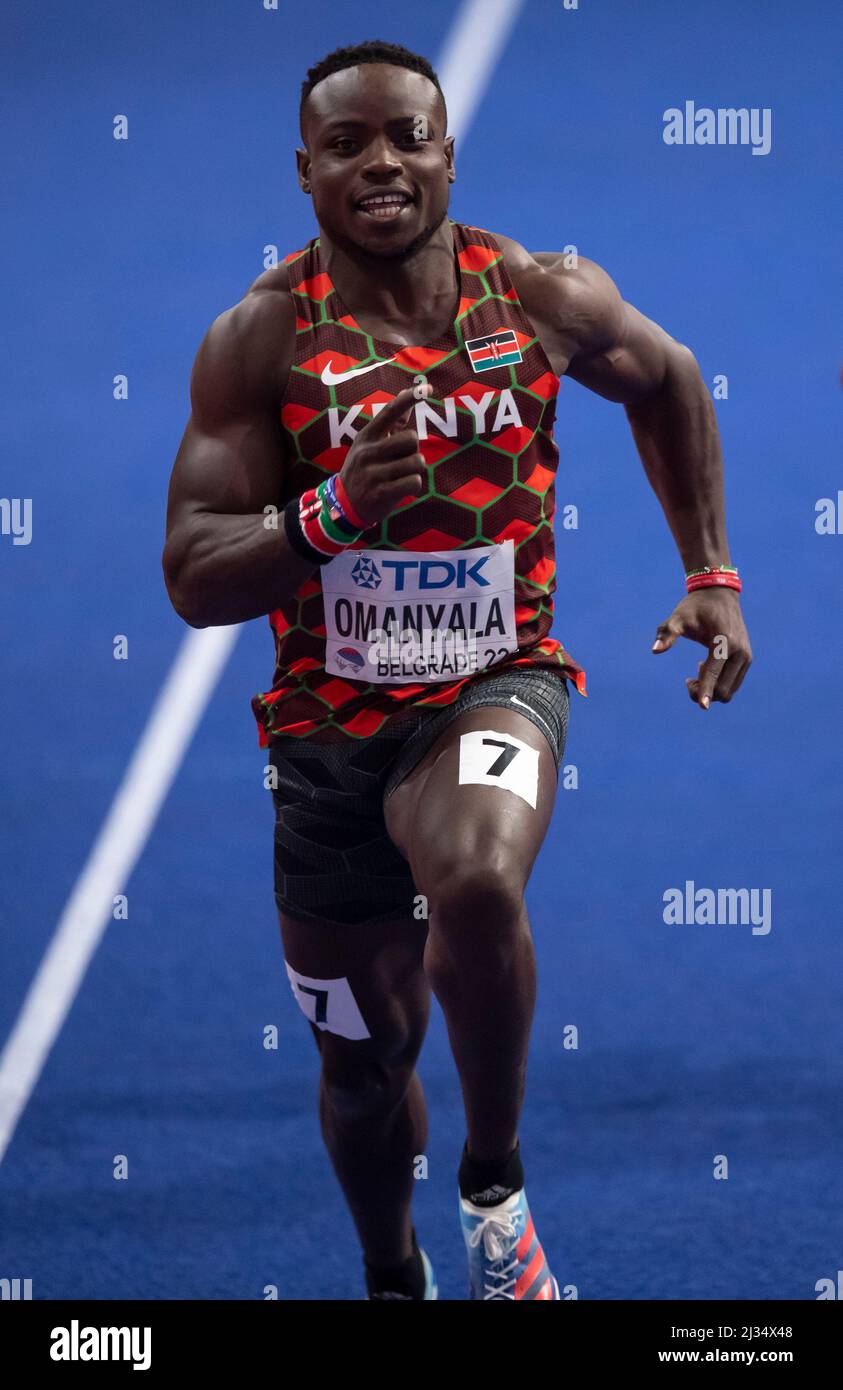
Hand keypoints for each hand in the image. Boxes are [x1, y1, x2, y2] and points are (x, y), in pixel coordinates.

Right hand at [338, 383, 431, 526]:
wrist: (343, 504)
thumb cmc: (365, 470)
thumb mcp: (370, 444)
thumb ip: (391, 423)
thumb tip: (407, 393)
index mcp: (367, 436)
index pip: (390, 411)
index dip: (410, 398)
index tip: (428, 388)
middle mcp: (368, 451)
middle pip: (412, 439)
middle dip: (413, 451)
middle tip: (401, 461)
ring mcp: (373, 473)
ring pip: (417, 462)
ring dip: (416, 470)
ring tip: (402, 476)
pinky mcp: (380, 493)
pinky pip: (414, 482)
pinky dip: (414, 485)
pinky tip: (403, 488)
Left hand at [652, 588, 751, 708]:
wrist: (720, 595)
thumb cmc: (695, 607)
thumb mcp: (678, 617)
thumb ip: (667, 633)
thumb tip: (655, 650)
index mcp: (724, 642)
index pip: (714, 673)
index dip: (705, 690)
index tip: (702, 707)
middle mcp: (740, 652)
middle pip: (722, 690)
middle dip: (702, 692)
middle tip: (687, 680)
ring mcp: (746, 657)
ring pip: (729, 691)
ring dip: (710, 690)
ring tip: (696, 670)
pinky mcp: (747, 660)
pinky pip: (733, 684)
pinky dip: (718, 684)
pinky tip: (705, 667)